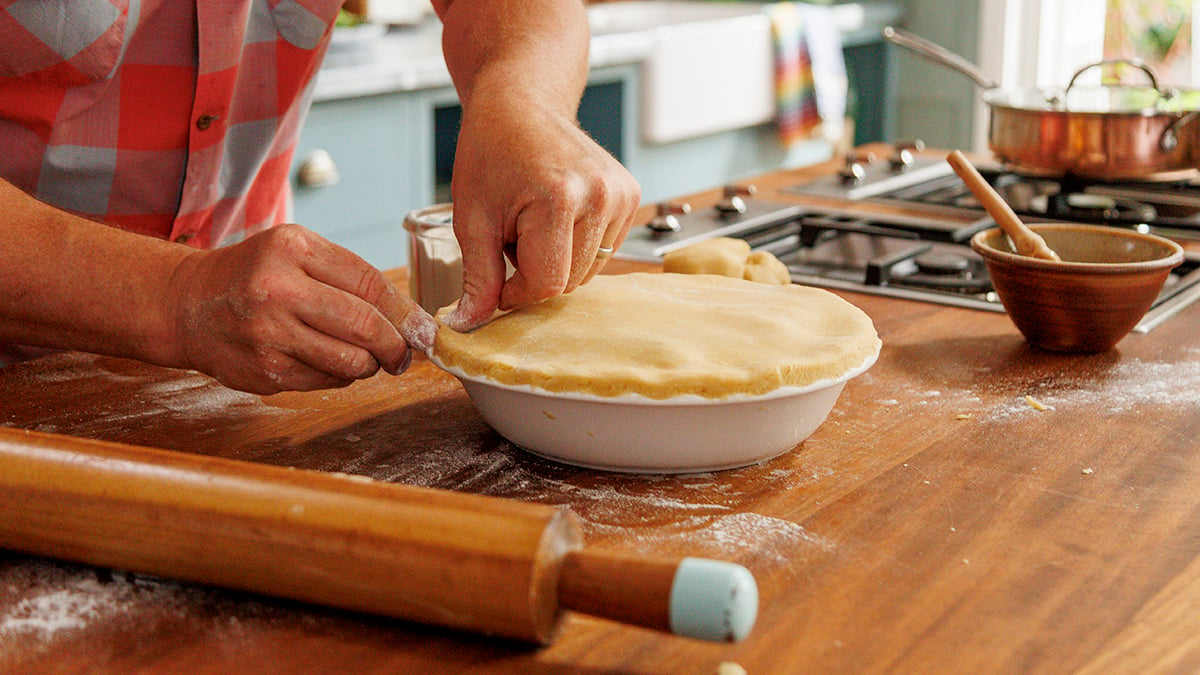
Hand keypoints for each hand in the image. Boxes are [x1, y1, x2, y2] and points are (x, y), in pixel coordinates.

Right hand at [167, 225, 436, 393]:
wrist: (186, 304)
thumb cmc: (253, 275)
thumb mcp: (295, 251)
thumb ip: (350, 276)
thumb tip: (411, 320)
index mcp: (293, 249)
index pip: (370, 283)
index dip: (405, 312)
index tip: (425, 329)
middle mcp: (279, 289)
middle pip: (365, 326)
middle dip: (395, 345)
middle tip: (403, 353)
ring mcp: (270, 334)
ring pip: (351, 362)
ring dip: (369, 365)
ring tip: (364, 357)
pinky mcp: (265, 372)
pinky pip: (326, 381)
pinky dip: (338, 375)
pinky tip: (325, 359)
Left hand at [443, 98, 640, 330]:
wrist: (521, 101)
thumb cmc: (490, 150)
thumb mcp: (472, 216)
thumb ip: (477, 276)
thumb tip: (467, 324)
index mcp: (559, 199)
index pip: (546, 285)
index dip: (514, 294)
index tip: (495, 278)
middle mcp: (600, 196)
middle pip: (569, 282)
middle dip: (535, 272)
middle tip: (512, 235)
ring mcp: (620, 195)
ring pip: (588, 270)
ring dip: (557, 260)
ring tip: (534, 222)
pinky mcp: (630, 194)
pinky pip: (603, 249)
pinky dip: (576, 245)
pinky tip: (556, 215)